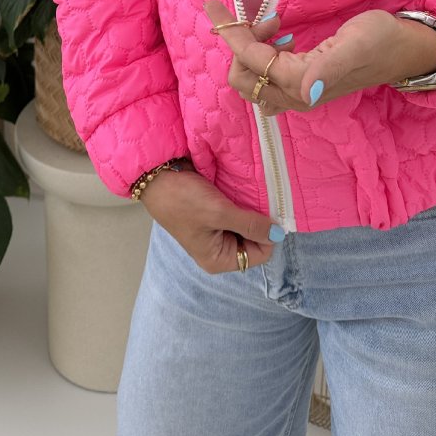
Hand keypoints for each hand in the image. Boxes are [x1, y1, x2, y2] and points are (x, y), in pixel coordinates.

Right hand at [139, 164, 278, 273]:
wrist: (156, 175)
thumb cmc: (182, 199)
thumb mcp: (219, 213)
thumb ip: (250, 225)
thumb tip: (279, 234)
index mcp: (218, 259)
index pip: (261, 254)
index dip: (268, 234)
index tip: (270, 211)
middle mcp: (219, 249)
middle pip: (255, 240)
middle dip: (259, 221)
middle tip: (261, 199)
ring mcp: (217, 231)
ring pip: (248, 224)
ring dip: (251, 209)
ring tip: (251, 192)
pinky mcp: (215, 214)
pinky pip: (238, 212)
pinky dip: (243, 202)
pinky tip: (243, 189)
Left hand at [204, 0, 431, 116]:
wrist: (401, 50)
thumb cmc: (381, 40)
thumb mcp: (358, 45)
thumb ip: (330, 68)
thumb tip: (306, 92)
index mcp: (303, 84)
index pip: (251, 59)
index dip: (230, 32)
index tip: (212, 5)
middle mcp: (295, 96)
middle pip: (242, 76)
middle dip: (242, 43)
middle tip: (268, 17)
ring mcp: (296, 94)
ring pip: (250, 78)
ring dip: (250, 49)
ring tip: (275, 23)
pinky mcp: (299, 88)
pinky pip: (264, 77)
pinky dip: (260, 55)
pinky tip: (280, 35)